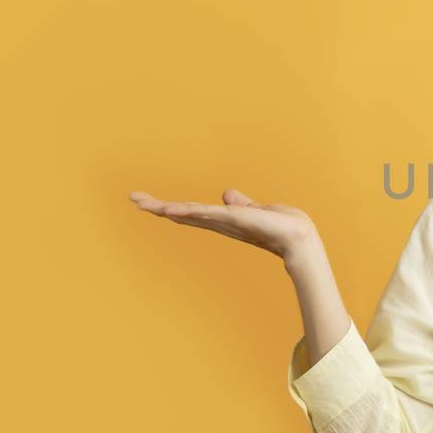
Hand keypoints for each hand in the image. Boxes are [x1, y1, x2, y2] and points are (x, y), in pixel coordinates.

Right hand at [129, 188, 319, 259]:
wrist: (298, 238)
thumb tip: (227, 194)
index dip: (170, 208)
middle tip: (134, 199)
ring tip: (142, 202)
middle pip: (183, 213)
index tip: (148, 202)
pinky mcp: (235, 218)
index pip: (191, 212)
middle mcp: (220, 222)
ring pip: (190, 212)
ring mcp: (225, 221)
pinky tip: (171, 209)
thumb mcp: (256, 210)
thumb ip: (241, 204)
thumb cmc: (280, 226)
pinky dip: (189, 211)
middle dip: (158, 207)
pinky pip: (207, 213)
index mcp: (222, 220)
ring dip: (166, 207)